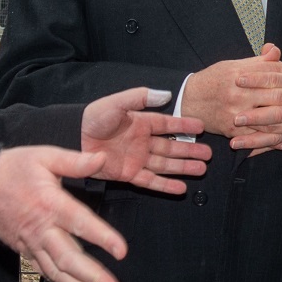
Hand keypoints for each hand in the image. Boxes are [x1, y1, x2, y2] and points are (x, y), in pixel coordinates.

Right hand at [0, 146, 127, 281]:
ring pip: (57, 272)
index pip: (79, 222)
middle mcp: (42, 229)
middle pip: (68, 258)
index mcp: (50, 204)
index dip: (101, 237)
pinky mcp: (26, 253)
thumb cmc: (14, 169)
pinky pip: (46, 274)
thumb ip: (75, 161)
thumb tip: (102, 158)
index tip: (122, 251)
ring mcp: (33, 245)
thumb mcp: (44, 156)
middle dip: (92, 277)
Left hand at [80, 86, 210, 192]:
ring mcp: (136, 158)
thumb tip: (166, 94)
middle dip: (190, 151)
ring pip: (165, 164)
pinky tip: (181, 187)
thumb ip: (140, 97)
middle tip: (209, 154)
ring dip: (183, 167)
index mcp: (140, 122)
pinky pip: (151, 180)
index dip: (184, 125)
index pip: (168, 124)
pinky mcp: (128, 174)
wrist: (73, 139)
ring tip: (202, 169)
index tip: (201, 127)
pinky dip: (165, 185)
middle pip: (171, 146)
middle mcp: (142, 141)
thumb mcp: (117, 103)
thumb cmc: (93, 118)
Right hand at [181, 43, 281, 154]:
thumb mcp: (231, 65)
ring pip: (268, 120)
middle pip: (274, 96)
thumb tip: (275, 51)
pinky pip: (256, 138)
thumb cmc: (211, 81)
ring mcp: (236, 114)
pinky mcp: (233, 131)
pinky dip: (272, 141)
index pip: (270, 71)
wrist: (188, 101)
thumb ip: (256, 62)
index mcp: (239, 75)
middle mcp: (239, 94)